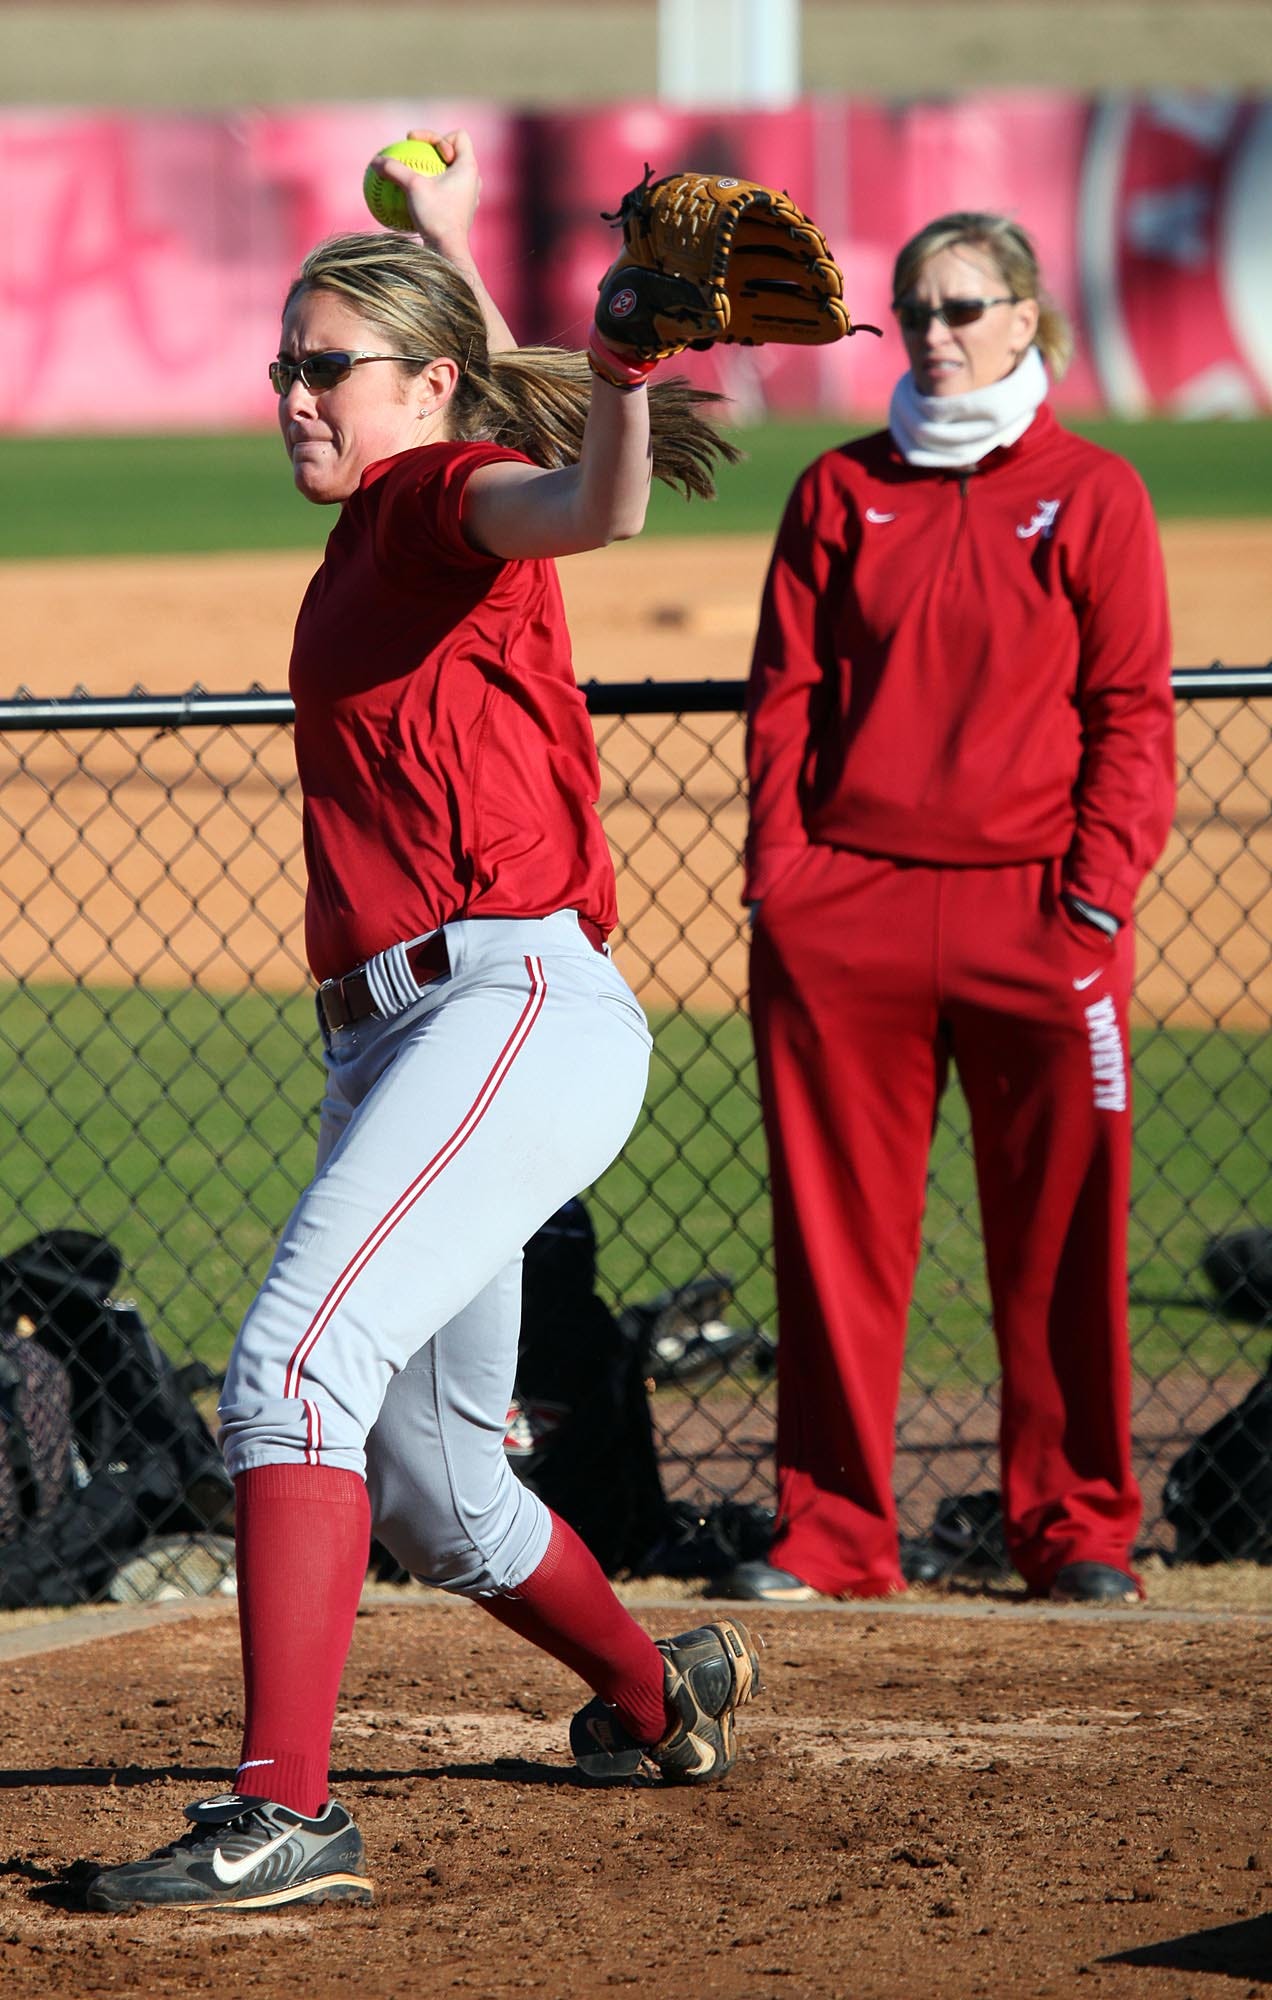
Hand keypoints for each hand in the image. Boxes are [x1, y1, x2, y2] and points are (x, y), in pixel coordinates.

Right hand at [370, 127, 480, 257]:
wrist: (449, 250)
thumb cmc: (436, 216)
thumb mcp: (412, 187)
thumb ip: (394, 169)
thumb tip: (374, 161)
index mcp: (469, 167)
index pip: (458, 136)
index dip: (437, 135)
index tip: (415, 143)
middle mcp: (473, 180)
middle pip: (454, 152)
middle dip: (433, 151)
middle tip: (414, 156)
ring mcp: (469, 196)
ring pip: (451, 173)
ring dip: (434, 171)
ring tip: (417, 176)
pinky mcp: (461, 211)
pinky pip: (447, 193)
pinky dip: (432, 191)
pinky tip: (415, 199)